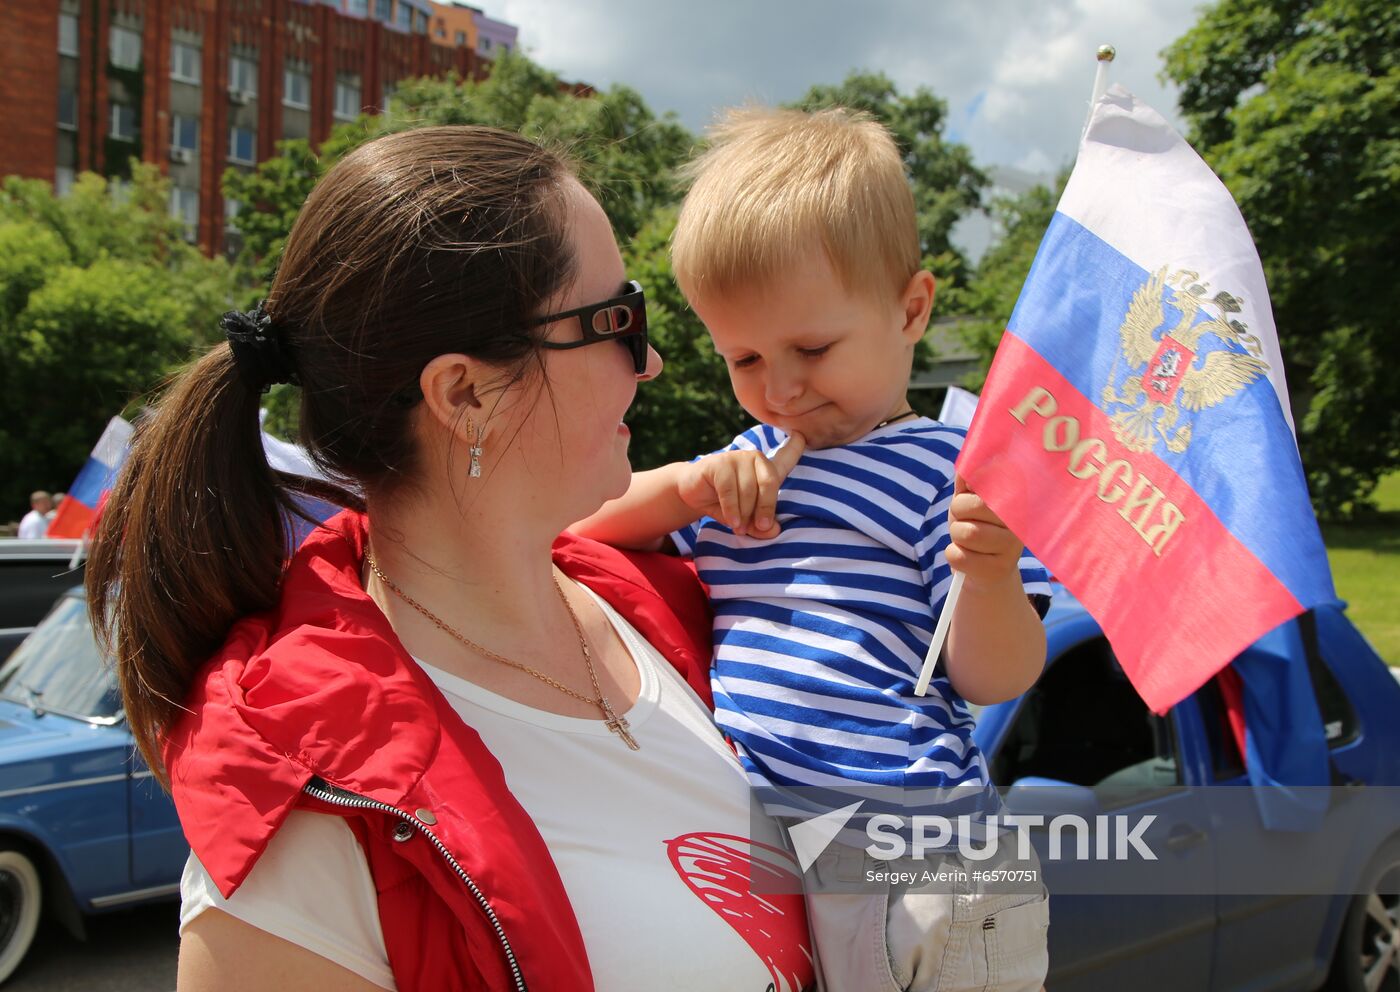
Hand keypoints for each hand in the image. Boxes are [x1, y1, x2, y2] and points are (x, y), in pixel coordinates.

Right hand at [677, 433, 806, 538]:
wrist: (692, 495)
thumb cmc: (725, 505)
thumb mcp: (746, 518)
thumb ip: (761, 526)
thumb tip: (774, 530)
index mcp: (766, 469)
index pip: (786, 456)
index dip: (795, 446)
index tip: (801, 434)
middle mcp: (755, 458)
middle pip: (770, 482)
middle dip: (767, 507)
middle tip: (762, 526)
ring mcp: (736, 458)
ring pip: (748, 489)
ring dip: (744, 513)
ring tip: (739, 527)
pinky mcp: (718, 463)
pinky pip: (730, 490)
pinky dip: (732, 509)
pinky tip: (732, 521)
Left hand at [946, 473, 1023, 586]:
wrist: (985, 573)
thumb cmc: (975, 528)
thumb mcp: (969, 501)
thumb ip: (967, 482)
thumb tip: (965, 467)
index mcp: (1015, 498)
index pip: (991, 480)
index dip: (970, 490)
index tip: (970, 495)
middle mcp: (1019, 521)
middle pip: (974, 505)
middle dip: (959, 513)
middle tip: (966, 522)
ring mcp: (1013, 547)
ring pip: (966, 533)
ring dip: (956, 536)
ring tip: (967, 541)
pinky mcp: (999, 570)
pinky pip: (958, 556)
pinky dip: (953, 555)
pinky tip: (967, 559)